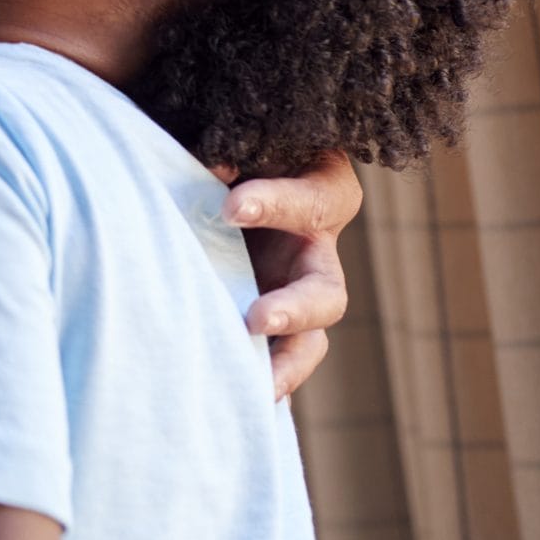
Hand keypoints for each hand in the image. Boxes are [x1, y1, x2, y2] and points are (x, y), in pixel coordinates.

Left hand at [217, 149, 360, 399]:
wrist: (219, 168)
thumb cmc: (231, 136)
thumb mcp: (238, 132)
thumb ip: (227, 145)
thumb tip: (212, 167)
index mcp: (322, 189)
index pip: (314, 201)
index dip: (276, 204)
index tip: (230, 206)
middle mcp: (317, 252)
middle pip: (327, 293)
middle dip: (294, 309)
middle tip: (253, 319)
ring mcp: (295, 295)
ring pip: (309, 343)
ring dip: (283, 366)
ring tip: (253, 388)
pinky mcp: (273, 324)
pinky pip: (277, 363)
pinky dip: (263, 385)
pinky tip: (236, 407)